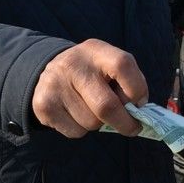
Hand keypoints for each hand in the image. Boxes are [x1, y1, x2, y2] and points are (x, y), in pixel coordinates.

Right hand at [32, 39, 147, 137]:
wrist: (51, 71)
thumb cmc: (94, 73)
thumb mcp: (110, 66)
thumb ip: (129, 83)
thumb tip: (138, 111)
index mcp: (96, 51)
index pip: (123, 66)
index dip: (137, 89)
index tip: (140, 103)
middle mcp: (73, 65)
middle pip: (107, 106)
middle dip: (125, 123)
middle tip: (132, 127)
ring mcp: (55, 85)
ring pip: (92, 123)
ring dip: (100, 124)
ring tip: (92, 109)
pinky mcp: (43, 106)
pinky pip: (76, 131)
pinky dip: (83, 129)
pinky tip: (76, 113)